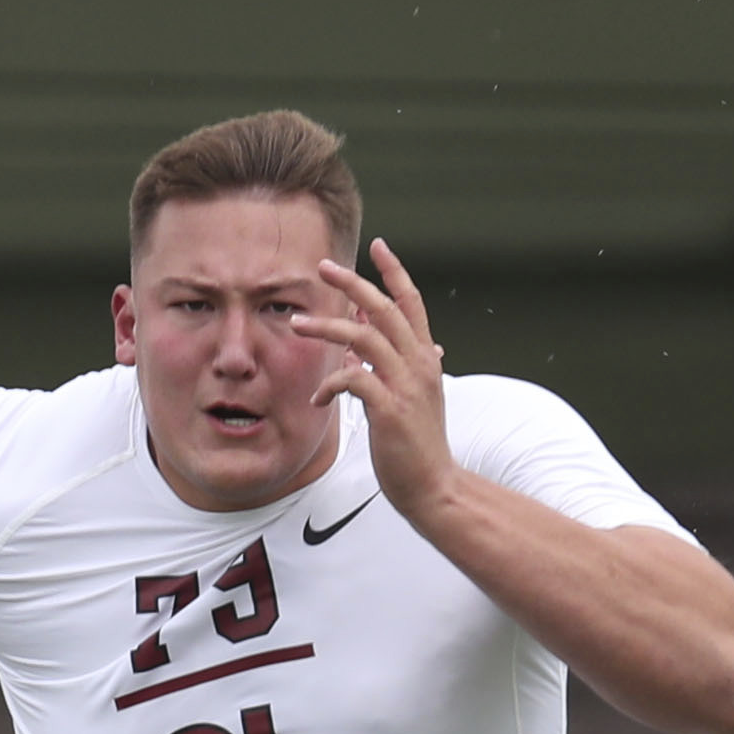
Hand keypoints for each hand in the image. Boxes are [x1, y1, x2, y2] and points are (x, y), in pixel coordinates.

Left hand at [296, 240, 453, 513]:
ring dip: (328, 327)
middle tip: (322, 267)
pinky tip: (318, 398)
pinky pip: (353, 379)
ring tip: (297, 323)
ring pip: (364, 338)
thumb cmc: (417, 447)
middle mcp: (419, 365)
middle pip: (384, 309)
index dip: (395, 272)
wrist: (435, 488)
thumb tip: (356, 350)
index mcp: (425, 359)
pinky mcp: (389, 411)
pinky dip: (330, 383)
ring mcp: (406, 387)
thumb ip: (386, 370)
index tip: (378, 245)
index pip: (412, 303)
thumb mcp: (407, 400)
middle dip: (353, 283)